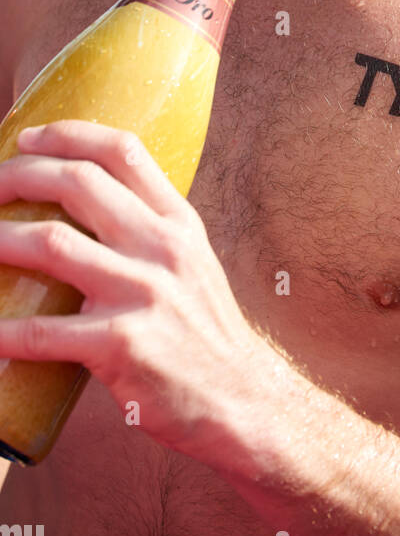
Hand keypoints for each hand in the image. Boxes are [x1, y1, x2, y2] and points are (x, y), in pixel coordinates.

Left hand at [0, 120, 267, 461]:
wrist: (240, 400)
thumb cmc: (204, 333)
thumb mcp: (192, 264)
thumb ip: (149, 232)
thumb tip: (89, 208)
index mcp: (178, 222)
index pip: (123, 151)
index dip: (67, 135)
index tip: (27, 137)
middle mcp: (163, 247)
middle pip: (79, 183)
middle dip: (19, 175)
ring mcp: (144, 293)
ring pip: (52, 244)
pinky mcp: (122, 345)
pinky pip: (44, 333)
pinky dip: (4, 331)